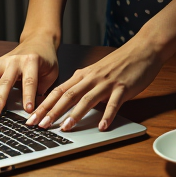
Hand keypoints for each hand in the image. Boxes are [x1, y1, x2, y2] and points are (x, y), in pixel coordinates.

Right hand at [0, 31, 58, 117]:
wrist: (37, 41)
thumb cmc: (45, 59)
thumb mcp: (51, 73)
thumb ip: (43, 90)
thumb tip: (37, 111)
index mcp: (31, 61)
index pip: (29, 81)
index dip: (28, 96)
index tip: (27, 111)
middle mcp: (14, 60)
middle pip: (5, 81)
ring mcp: (2, 61)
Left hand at [26, 33, 166, 131]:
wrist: (143, 48)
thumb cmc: (121, 62)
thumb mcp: (97, 72)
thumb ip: (85, 86)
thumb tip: (71, 102)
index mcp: (84, 75)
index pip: (59, 91)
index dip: (44, 106)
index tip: (32, 119)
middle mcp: (92, 78)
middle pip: (68, 96)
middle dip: (52, 112)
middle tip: (40, 125)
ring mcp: (108, 82)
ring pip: (87, 99)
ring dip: (75, 115)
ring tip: (65, 128)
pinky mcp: (124, 87)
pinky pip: (114, 103)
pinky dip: (107, 115)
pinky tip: (103, 127)